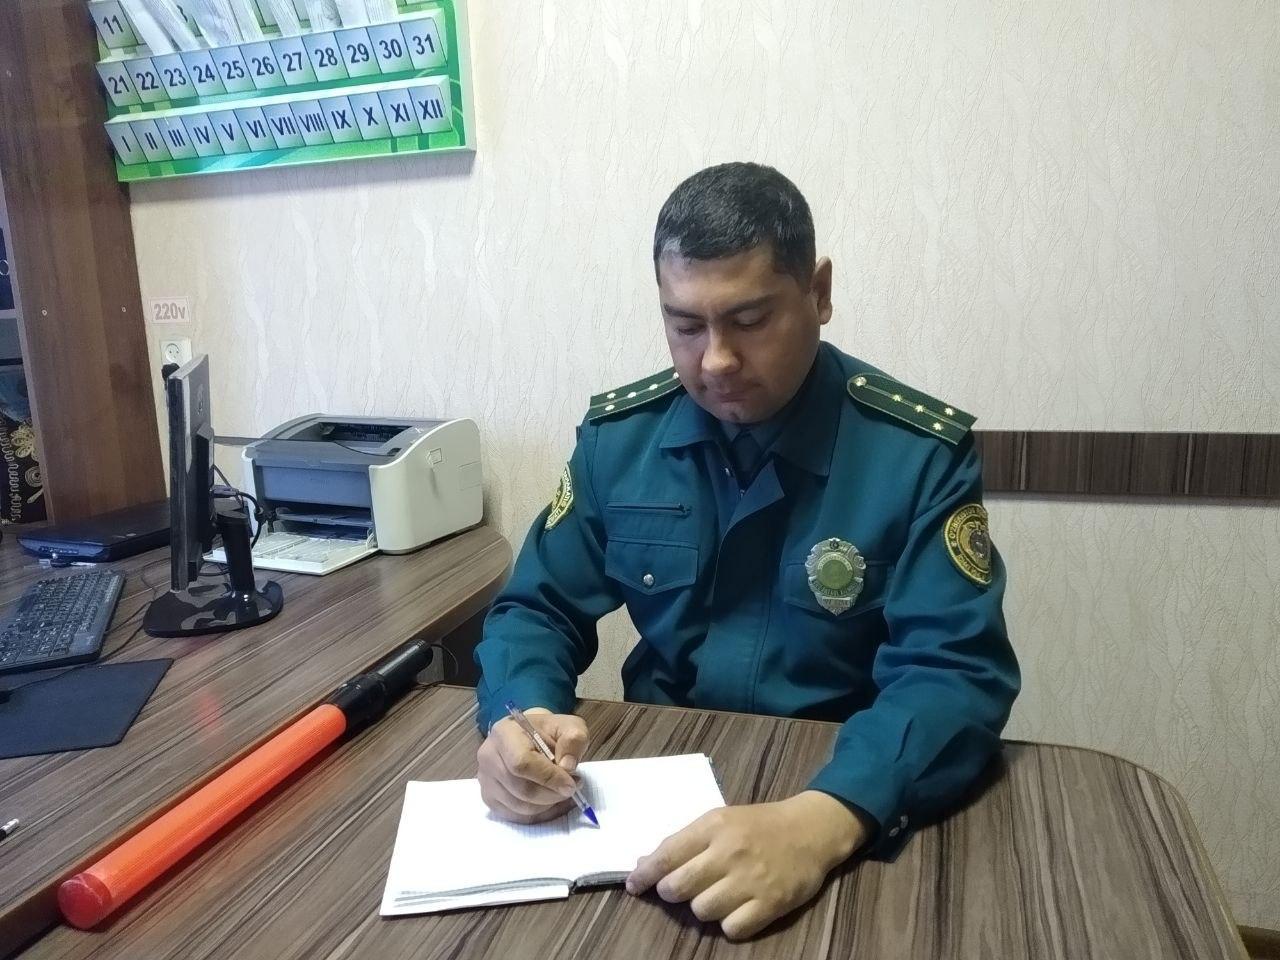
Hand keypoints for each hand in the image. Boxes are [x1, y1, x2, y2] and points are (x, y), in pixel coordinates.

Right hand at [477, 708, 589, 823]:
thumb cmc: (550, 733)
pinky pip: (516, 816)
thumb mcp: (570, 727)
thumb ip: (574, 739)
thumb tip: (567, 766)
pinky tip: (550, 801)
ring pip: (520, 806)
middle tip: (571, 788)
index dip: (549, 777)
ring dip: (547, 805)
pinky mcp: (489, 798)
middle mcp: (488, 756)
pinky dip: (539, 814)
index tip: (571, 783)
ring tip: (561, 791)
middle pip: (521, 789)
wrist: (532, 739)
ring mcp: (486, 779)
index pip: (522, 762)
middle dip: (552, 794)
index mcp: (505, 733)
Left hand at [626, 791, 867, 939]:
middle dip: (670, 893)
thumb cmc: (760, 824)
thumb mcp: (722, 819)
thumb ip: (686, 841)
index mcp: (714, 826)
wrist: (811, 830)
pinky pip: (731, 929)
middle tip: (677, 890)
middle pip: (677, 888)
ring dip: (702, 907)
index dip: (645, 875)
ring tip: (715, 896)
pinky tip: (735, 910)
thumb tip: (647, 864)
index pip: (667, 855)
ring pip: (702, 910)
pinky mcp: (771, 904)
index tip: (633, 886)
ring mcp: (751, 880)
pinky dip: (729, 924)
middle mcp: (730, 852)